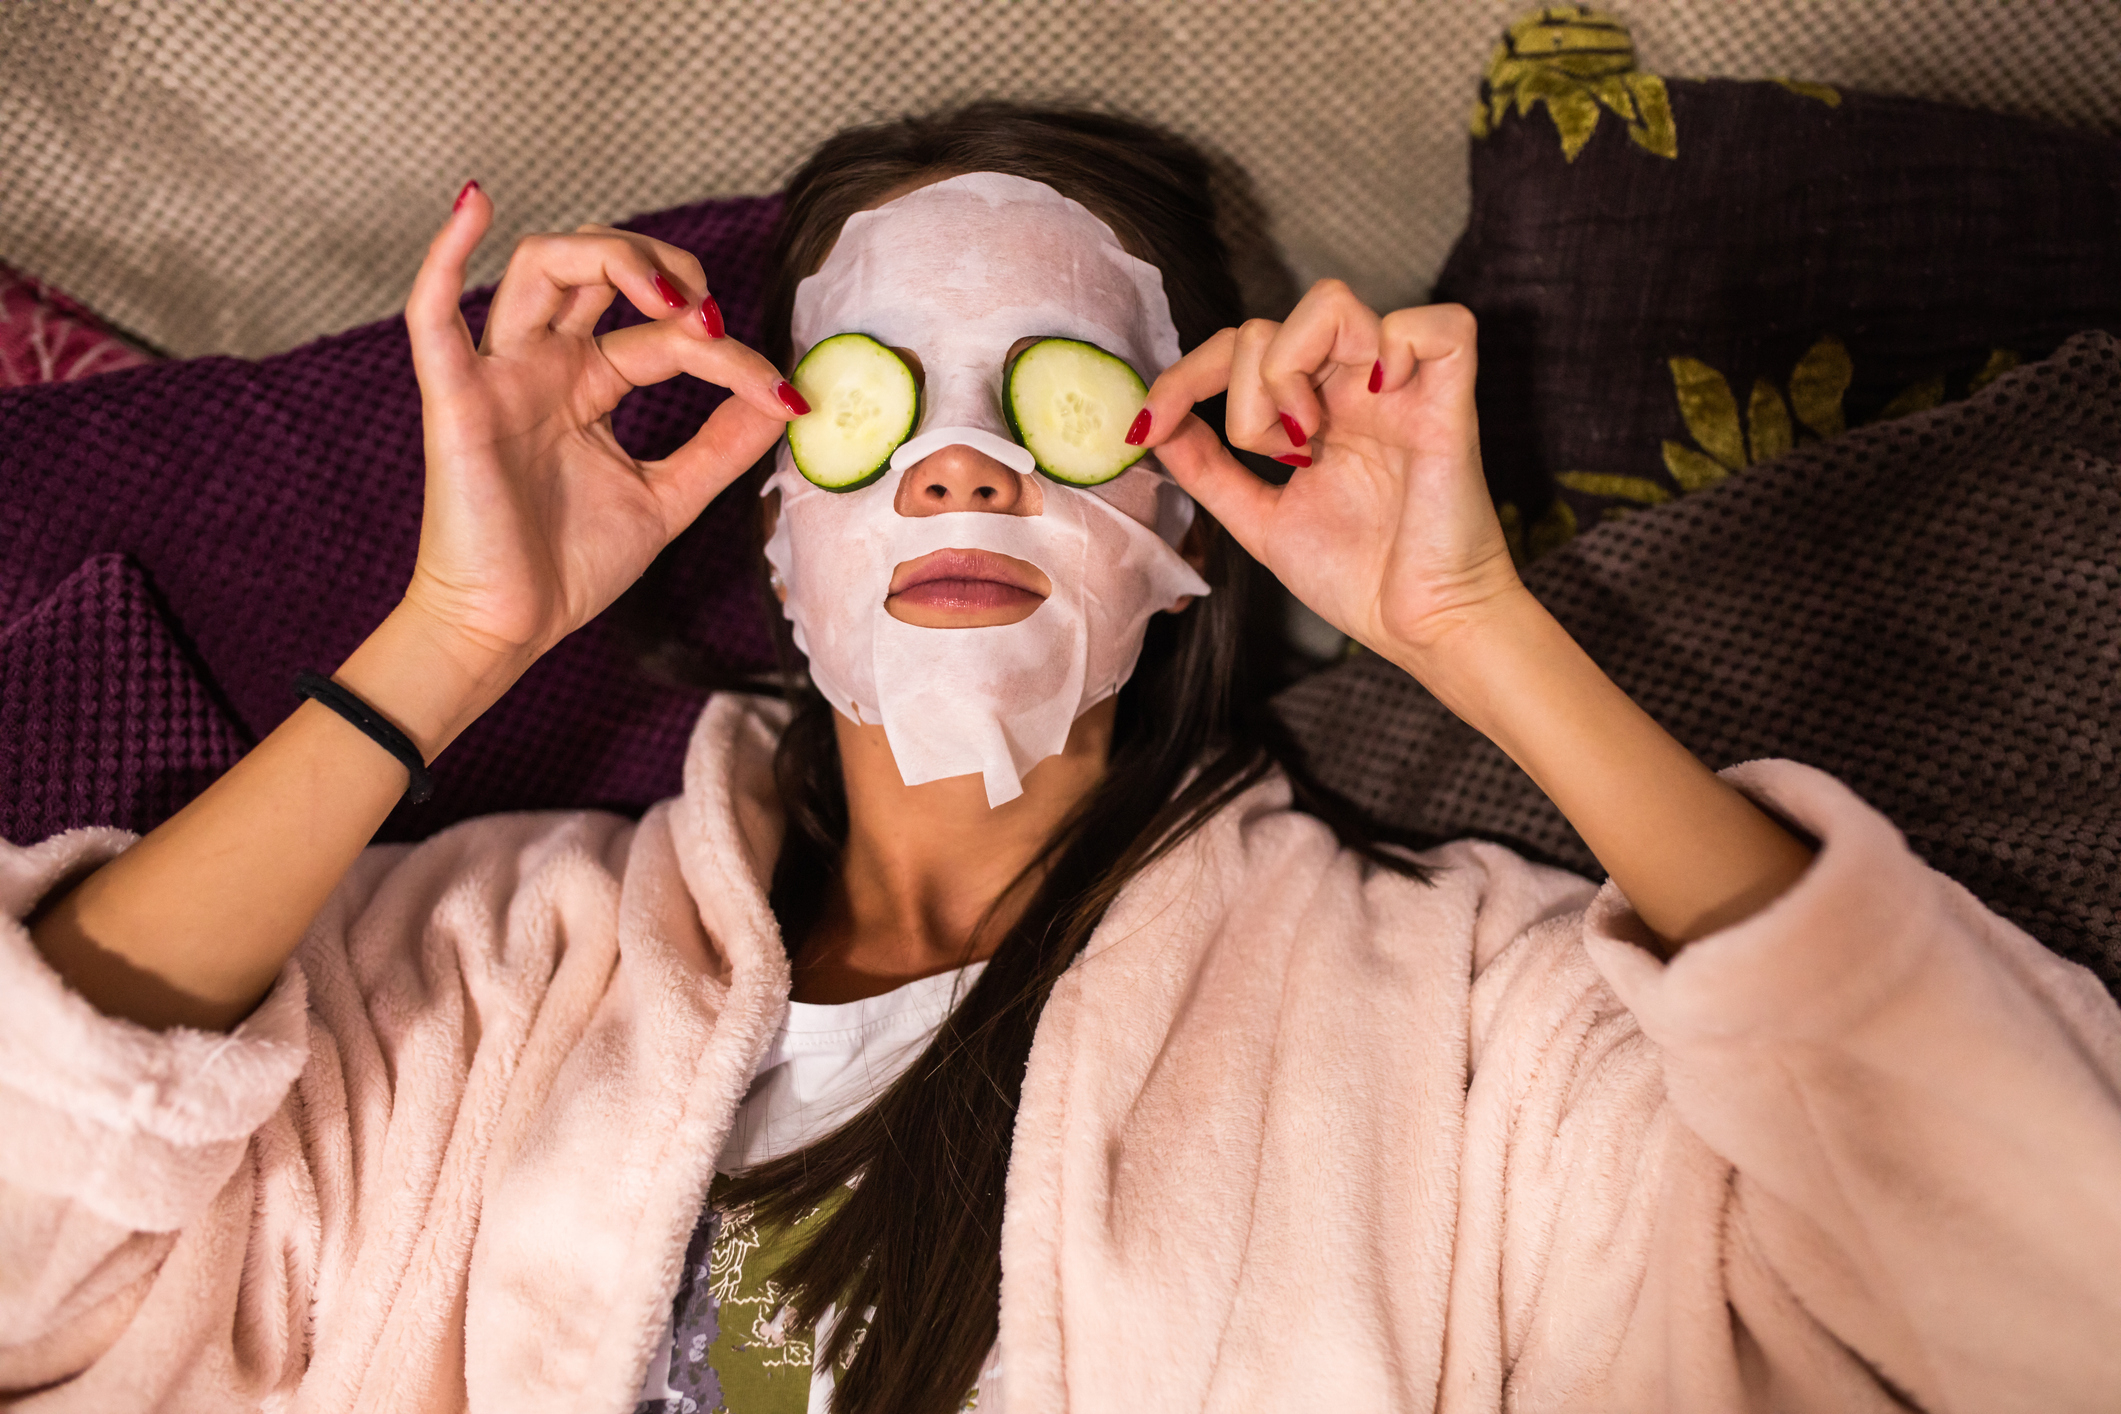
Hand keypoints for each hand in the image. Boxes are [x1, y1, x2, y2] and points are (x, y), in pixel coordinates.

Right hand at [401, 184, 797, 666]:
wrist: (510, 629)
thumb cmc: (570, 566)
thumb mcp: (669, 498)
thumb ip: (721, 448)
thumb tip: (786, 401)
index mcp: (591, 383)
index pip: (666, 333)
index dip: (729, 352)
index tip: (782, 394)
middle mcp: (546, 365)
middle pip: (599, 268)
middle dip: (663, 268)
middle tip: (710, 314)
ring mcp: (501, 375)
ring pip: (539, 265)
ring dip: (606, 255)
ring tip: (666, 293)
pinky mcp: (457, 400)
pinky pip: (430, 313)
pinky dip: (445, 250)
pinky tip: (475, 203)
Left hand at [1138, 281, 1522, 673]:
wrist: (1420, 628)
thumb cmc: (1360, 579)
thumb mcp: (1260, 522)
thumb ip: (1209, 472)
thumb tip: (1155, 427)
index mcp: (1316, 409)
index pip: (1240, 349)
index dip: (1185, 376)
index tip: (1150, 425)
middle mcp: (1353, 388)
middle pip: (1268, 323)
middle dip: (1245, 393)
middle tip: (1280, 455)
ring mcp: (1400, 388)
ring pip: (1331, 302)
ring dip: (1294, 368)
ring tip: (1313, 438)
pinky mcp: (1450, 401)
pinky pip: (1437, 323)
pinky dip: (1397, 343)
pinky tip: (1381, 396)